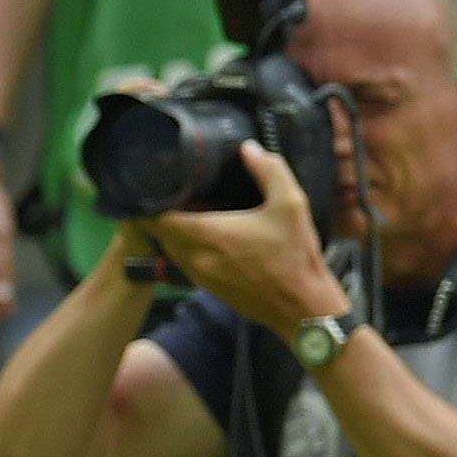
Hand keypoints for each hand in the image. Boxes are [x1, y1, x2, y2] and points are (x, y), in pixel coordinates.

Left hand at [144, 144, 348, 337]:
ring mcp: (201, 277)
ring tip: (192, 211)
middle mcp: (197, 259)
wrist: (303, 308)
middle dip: (163, 213)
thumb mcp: (291, 205)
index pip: (158, 219)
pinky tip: (211, 235)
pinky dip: (189, 248)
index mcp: (210, 236)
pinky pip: (186, 263)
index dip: (152, 202)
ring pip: (172, 249)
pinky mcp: (209, 289)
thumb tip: (249, 149)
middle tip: (176, 193)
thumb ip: (269, 171)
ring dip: (176, 232)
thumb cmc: (297, 257)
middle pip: (161, 233)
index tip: (158, 185)